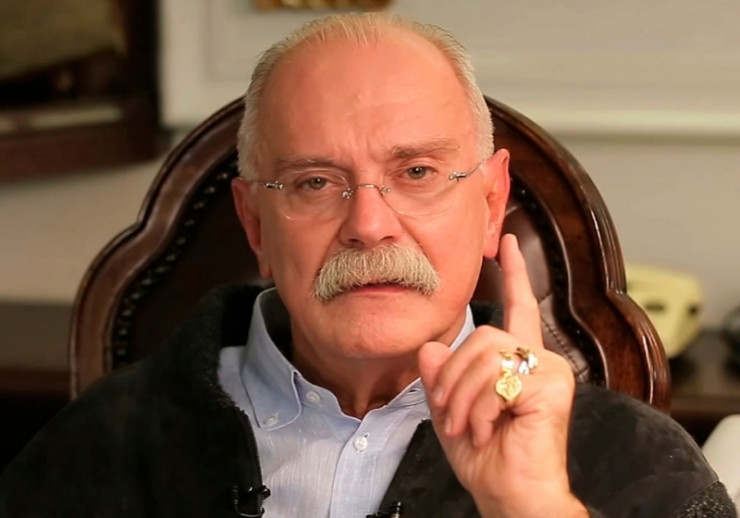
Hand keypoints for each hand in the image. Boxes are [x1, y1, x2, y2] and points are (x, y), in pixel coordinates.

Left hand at [418, 234, 587, 517]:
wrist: (511, 495)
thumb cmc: (488, 458)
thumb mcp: (452, 410)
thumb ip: (442, 377)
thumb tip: (431, 348)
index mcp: (519, 360)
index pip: (517, 306)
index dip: (513, 274)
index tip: (505, 244)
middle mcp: (539, 358)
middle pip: (481, 335)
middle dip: (452, 378)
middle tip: (449, 415)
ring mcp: (550, 369)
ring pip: (484, 354)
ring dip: (462, 397)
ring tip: (467, 426)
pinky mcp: (553, 385)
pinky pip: (497, 378)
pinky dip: (479, 409)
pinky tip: (487, 431)